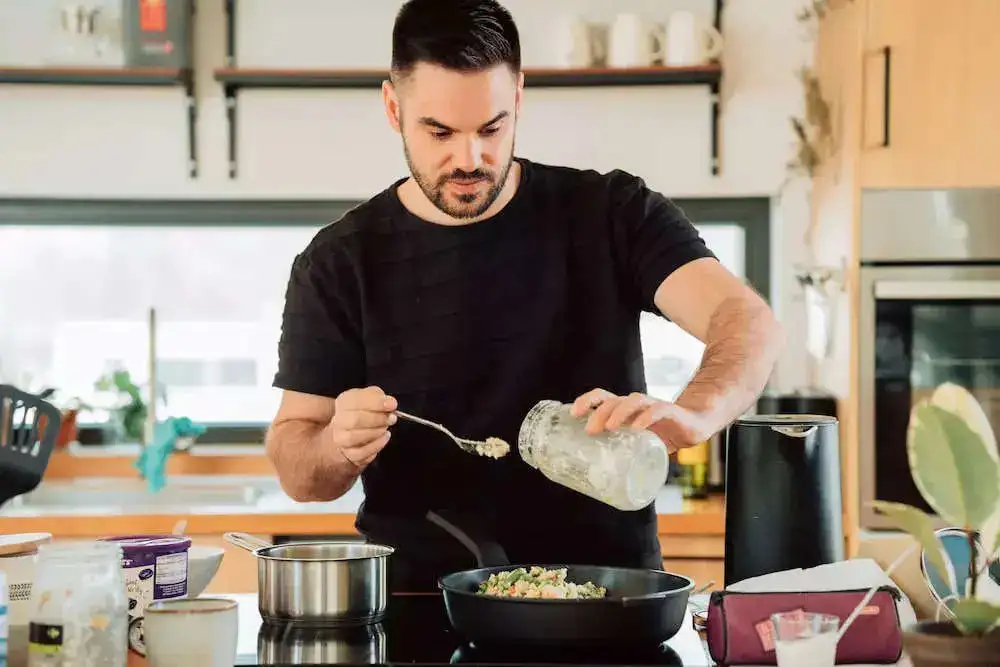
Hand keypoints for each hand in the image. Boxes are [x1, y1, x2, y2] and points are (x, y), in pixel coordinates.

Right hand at [329, 386, 397, 470]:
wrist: (351, 432)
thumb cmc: (364, 412)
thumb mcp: (371, 398)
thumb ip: (379, 397)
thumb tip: (390, 403)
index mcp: (344, 402)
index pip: (356, 400)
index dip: (377, 403)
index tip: (392, 405)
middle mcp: (339, 420)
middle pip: (355, 420)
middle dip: (377, 419)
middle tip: (391, 418)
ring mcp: (342, 439)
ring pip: (355, 437)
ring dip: (376, 432)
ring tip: (386, 427)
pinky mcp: (349, 454)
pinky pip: (361, 453)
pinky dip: (376, 445)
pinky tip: (384, 437)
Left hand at [570, 388, 711, 452]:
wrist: (694, 426)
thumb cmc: (662, 435)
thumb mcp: (637, 445)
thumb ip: (622, 455)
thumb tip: (597, 480)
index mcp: (624, 410)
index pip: (601, 397)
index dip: (586, 401)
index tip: (572, 413)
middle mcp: (636, 405)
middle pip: (613, 400)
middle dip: (599, 412)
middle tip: (590, 430)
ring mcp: (652, 406)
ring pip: (633, 401)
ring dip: (619, 412)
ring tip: (610, 427)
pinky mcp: (670, 412)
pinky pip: (657, 410)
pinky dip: (645, 418)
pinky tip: (637, 428)